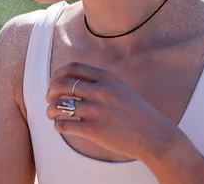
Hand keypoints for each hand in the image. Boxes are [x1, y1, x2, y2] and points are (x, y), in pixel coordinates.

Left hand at [45, 62, 177, 160]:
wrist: (154, 135)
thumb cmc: (138, 113)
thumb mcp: (122, 88)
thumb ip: (102, 83)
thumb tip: (76, 82)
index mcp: (107, 78)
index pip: (74, 68)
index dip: (58, 73)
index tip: (54, 81)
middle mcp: (101, 91)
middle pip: (63, 84)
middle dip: (51, 91)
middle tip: (49, 98)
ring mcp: (97, 110)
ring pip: (60, 105)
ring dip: (50, 110)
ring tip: (51, 113)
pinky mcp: (94, 130)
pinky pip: (65, 125)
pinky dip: (58, 125)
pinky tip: (60, 126)